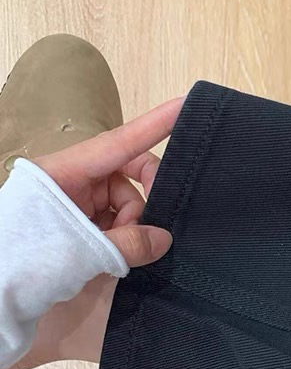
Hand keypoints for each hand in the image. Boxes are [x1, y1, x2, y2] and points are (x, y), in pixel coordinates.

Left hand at [3, 94, 184, 368]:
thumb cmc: (27, 265)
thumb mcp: (82, 251)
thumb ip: (130, 243)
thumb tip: (165, 239)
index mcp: (63, 172)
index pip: (119, 142)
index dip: (155, 125)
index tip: (185, 103)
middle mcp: (70, 185)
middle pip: (126, 177)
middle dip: (143, 202)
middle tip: (149, 231)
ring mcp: (73, 209)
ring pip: (124, 207)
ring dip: (132, 230)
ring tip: (120, 258)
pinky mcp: (76, 234)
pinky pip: (115, 228)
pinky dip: (124, 242)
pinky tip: (120, 261)